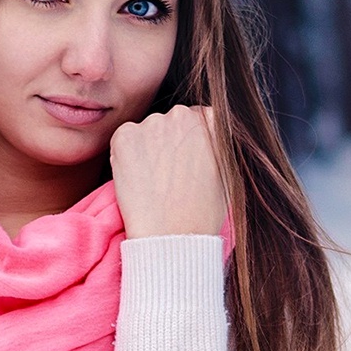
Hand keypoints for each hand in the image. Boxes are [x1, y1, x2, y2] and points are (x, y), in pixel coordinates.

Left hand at [109, 105, 226, 238]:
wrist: (173, 236)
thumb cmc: (203, 213)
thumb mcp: (226, 173)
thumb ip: (216, 147)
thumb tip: (207, 141)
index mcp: (211, 120)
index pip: (197, 120)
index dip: (189, 145)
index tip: (185, 164)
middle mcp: (182, 114)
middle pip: (170, 123)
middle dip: (167, 144)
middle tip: (166, 176)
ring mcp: (152, 123)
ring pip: (146, 132)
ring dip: (146, 150)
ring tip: (152, 183)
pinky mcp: (124, 136)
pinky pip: (123, 141)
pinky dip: (125, 157)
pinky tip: (136, 180)